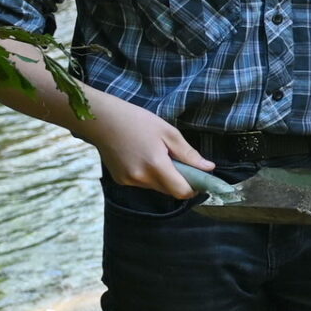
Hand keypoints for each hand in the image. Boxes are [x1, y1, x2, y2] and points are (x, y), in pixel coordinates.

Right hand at [82, 94, 211, 196]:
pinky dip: (149, 175)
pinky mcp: (120, 180)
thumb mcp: (168, 133)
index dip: (194, 188)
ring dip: (164, 178)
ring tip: (158, 155)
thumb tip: (208, 168)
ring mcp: (128, 181)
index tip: (199, 177)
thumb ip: (188, 154)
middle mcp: (140, 178)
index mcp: (155, 166)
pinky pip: (143, 183)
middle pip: (170, 191)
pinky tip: (143, 158)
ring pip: (156, 187)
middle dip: (180, 181)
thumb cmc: (137, 121)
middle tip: (179, 161)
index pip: (181, 191)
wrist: (101, 119)